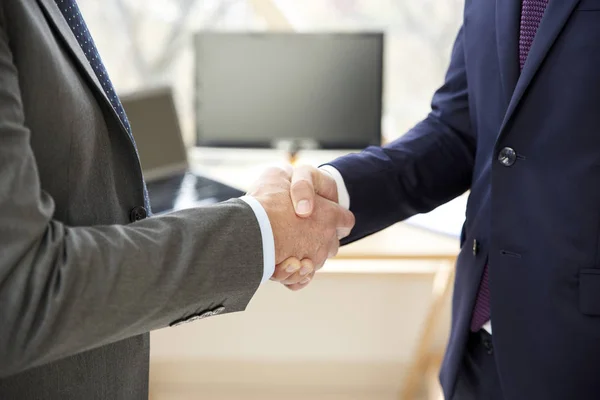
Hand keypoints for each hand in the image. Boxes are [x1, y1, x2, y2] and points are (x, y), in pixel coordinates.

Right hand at [247, 165, 353, 287]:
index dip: (335, 217)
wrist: (250, 228)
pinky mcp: (299, 274)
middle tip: (298, 232)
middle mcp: (326, 239)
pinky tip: (284, 265)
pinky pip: (301, 280)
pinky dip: (295, 276)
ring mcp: (314, 258)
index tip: (323, 216)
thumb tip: (287, 180)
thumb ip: (288, 180)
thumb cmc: (266, 201)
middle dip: (319, 239)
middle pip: (332, 243)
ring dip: (303, 258)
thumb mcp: (276, 175)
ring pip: (314, 262)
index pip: (345, 220)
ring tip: (285, 249)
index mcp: (330, 215)